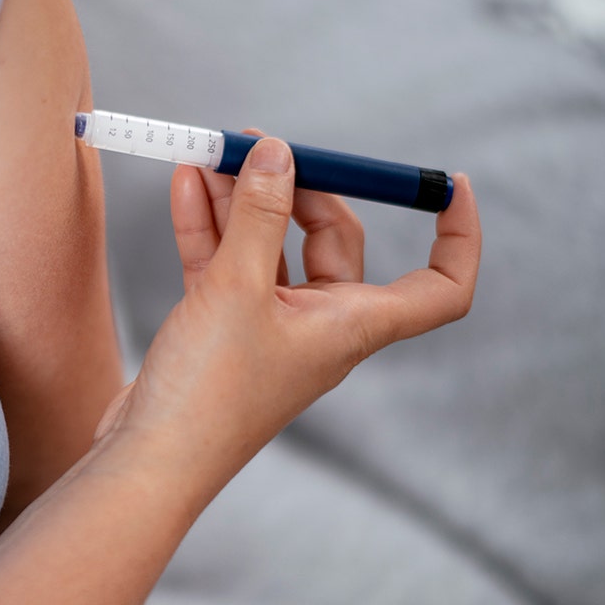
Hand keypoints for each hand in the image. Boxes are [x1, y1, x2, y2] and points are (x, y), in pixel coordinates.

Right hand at [96, 135, 480, 506]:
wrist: (147, 458)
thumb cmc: (208, 395)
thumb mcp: (237, 290)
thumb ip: (259, 215)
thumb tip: (279, 153)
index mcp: (352, 326)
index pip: (439, 285)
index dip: (457, 235)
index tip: (447, 184)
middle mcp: (318, 326)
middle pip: (333, 242)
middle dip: (299, 188)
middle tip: (259, 146)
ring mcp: (267, 327)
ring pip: (268, 248)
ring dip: (241, 201)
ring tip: (211, 153)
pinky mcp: (221, 329)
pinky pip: (225, 264)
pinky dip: (210, 226)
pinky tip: (189, 185)